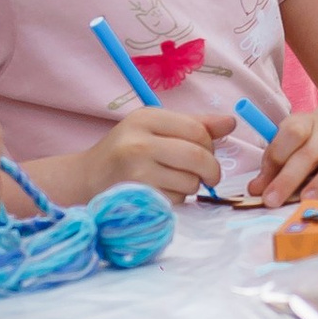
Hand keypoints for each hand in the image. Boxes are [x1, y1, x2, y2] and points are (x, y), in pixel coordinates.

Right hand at [85, 107, 231, 203]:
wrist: (86, 178)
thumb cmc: (127, 151)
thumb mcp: (156, 128)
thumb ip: (194, 125)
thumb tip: (231, 123)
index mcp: (147, 117)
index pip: (198, 130)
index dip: (211, 146)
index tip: (207, 154)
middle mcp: (139, 141)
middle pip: (197, 156)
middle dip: (211, 170)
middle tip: (208, 176)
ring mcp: (135, 171)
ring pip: (190, 182)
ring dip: (192, 187)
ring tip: (175, 182)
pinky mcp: (136, 197)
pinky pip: (176, 201)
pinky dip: (177, 200)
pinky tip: (161, 193)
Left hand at [254, 109, 317, 204]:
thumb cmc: (305, 147)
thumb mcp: (284, 149)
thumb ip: (270, 169)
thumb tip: (256, 190)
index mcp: (305, 123)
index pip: (292, 132)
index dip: (276, 156)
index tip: (261, 184)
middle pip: (310, 151)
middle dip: (289, 179)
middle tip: (273, 201)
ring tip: (307, 201)